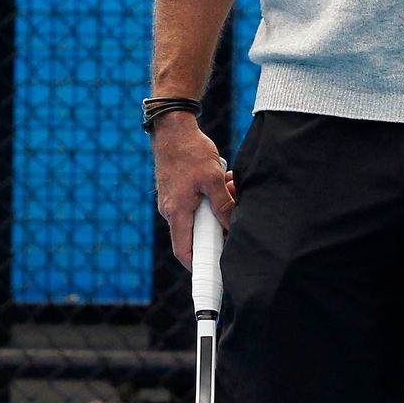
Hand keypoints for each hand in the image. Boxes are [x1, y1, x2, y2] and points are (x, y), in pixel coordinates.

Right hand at [153, 116, 233, 268]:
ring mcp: (172, 199)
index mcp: (177, 211)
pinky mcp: (176, 189)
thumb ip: (223, 204)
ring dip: (216, 208)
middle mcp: (170, 209)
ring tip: (231, 189)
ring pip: (198, 215)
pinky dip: (210, 196)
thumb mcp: (213, 177)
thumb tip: (232, 226)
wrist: (172, 128)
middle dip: (216, 229)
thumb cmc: (190, 151)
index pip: (184, 251)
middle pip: (194, 233)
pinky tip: (224, 180)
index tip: (213, 274)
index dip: (198, 265)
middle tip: (233, 221)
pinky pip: (195, 201)